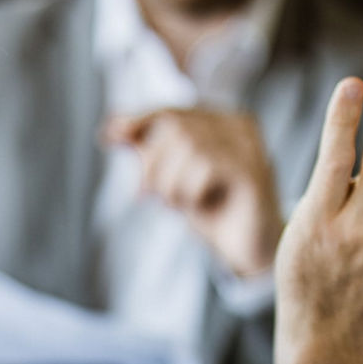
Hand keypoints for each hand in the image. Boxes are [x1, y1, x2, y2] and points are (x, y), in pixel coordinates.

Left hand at [104, 108, 283, 276]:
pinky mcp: (254, 171)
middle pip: (176, 124)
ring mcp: (250, 147)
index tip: (108, 136)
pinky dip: (190, 188)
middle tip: (146, 194)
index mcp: (221, 121)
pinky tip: (199, 204)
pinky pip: (207, 165)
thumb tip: (110, 128)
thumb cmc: (214, 212)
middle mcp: (239, 126)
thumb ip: (148, 152)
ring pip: (189, 143)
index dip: (138, 121)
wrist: (251, 252)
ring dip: (170, 181)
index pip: (172, 111)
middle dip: (152, 162)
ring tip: (176, 203)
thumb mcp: (173, 178)